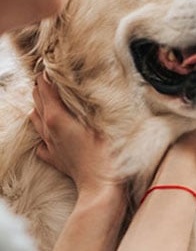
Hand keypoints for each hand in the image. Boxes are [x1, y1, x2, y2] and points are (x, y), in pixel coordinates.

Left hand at [29, 73, 121, 196]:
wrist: (101, 187)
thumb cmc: (106, 154)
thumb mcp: (102, 122)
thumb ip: (90, 103)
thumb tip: (84, 86)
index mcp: (57, 117)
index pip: (46, 87)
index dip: (49, 74)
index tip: (55, 64)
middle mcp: (48, 129)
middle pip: (38, 100)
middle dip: (43, 87)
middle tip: (54, 77)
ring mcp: (49, 144)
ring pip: (35, 119)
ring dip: (41, 107)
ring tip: (51, 100)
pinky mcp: (54, 158)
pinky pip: (41, 142)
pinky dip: (43, 134)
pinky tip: (51, 133)